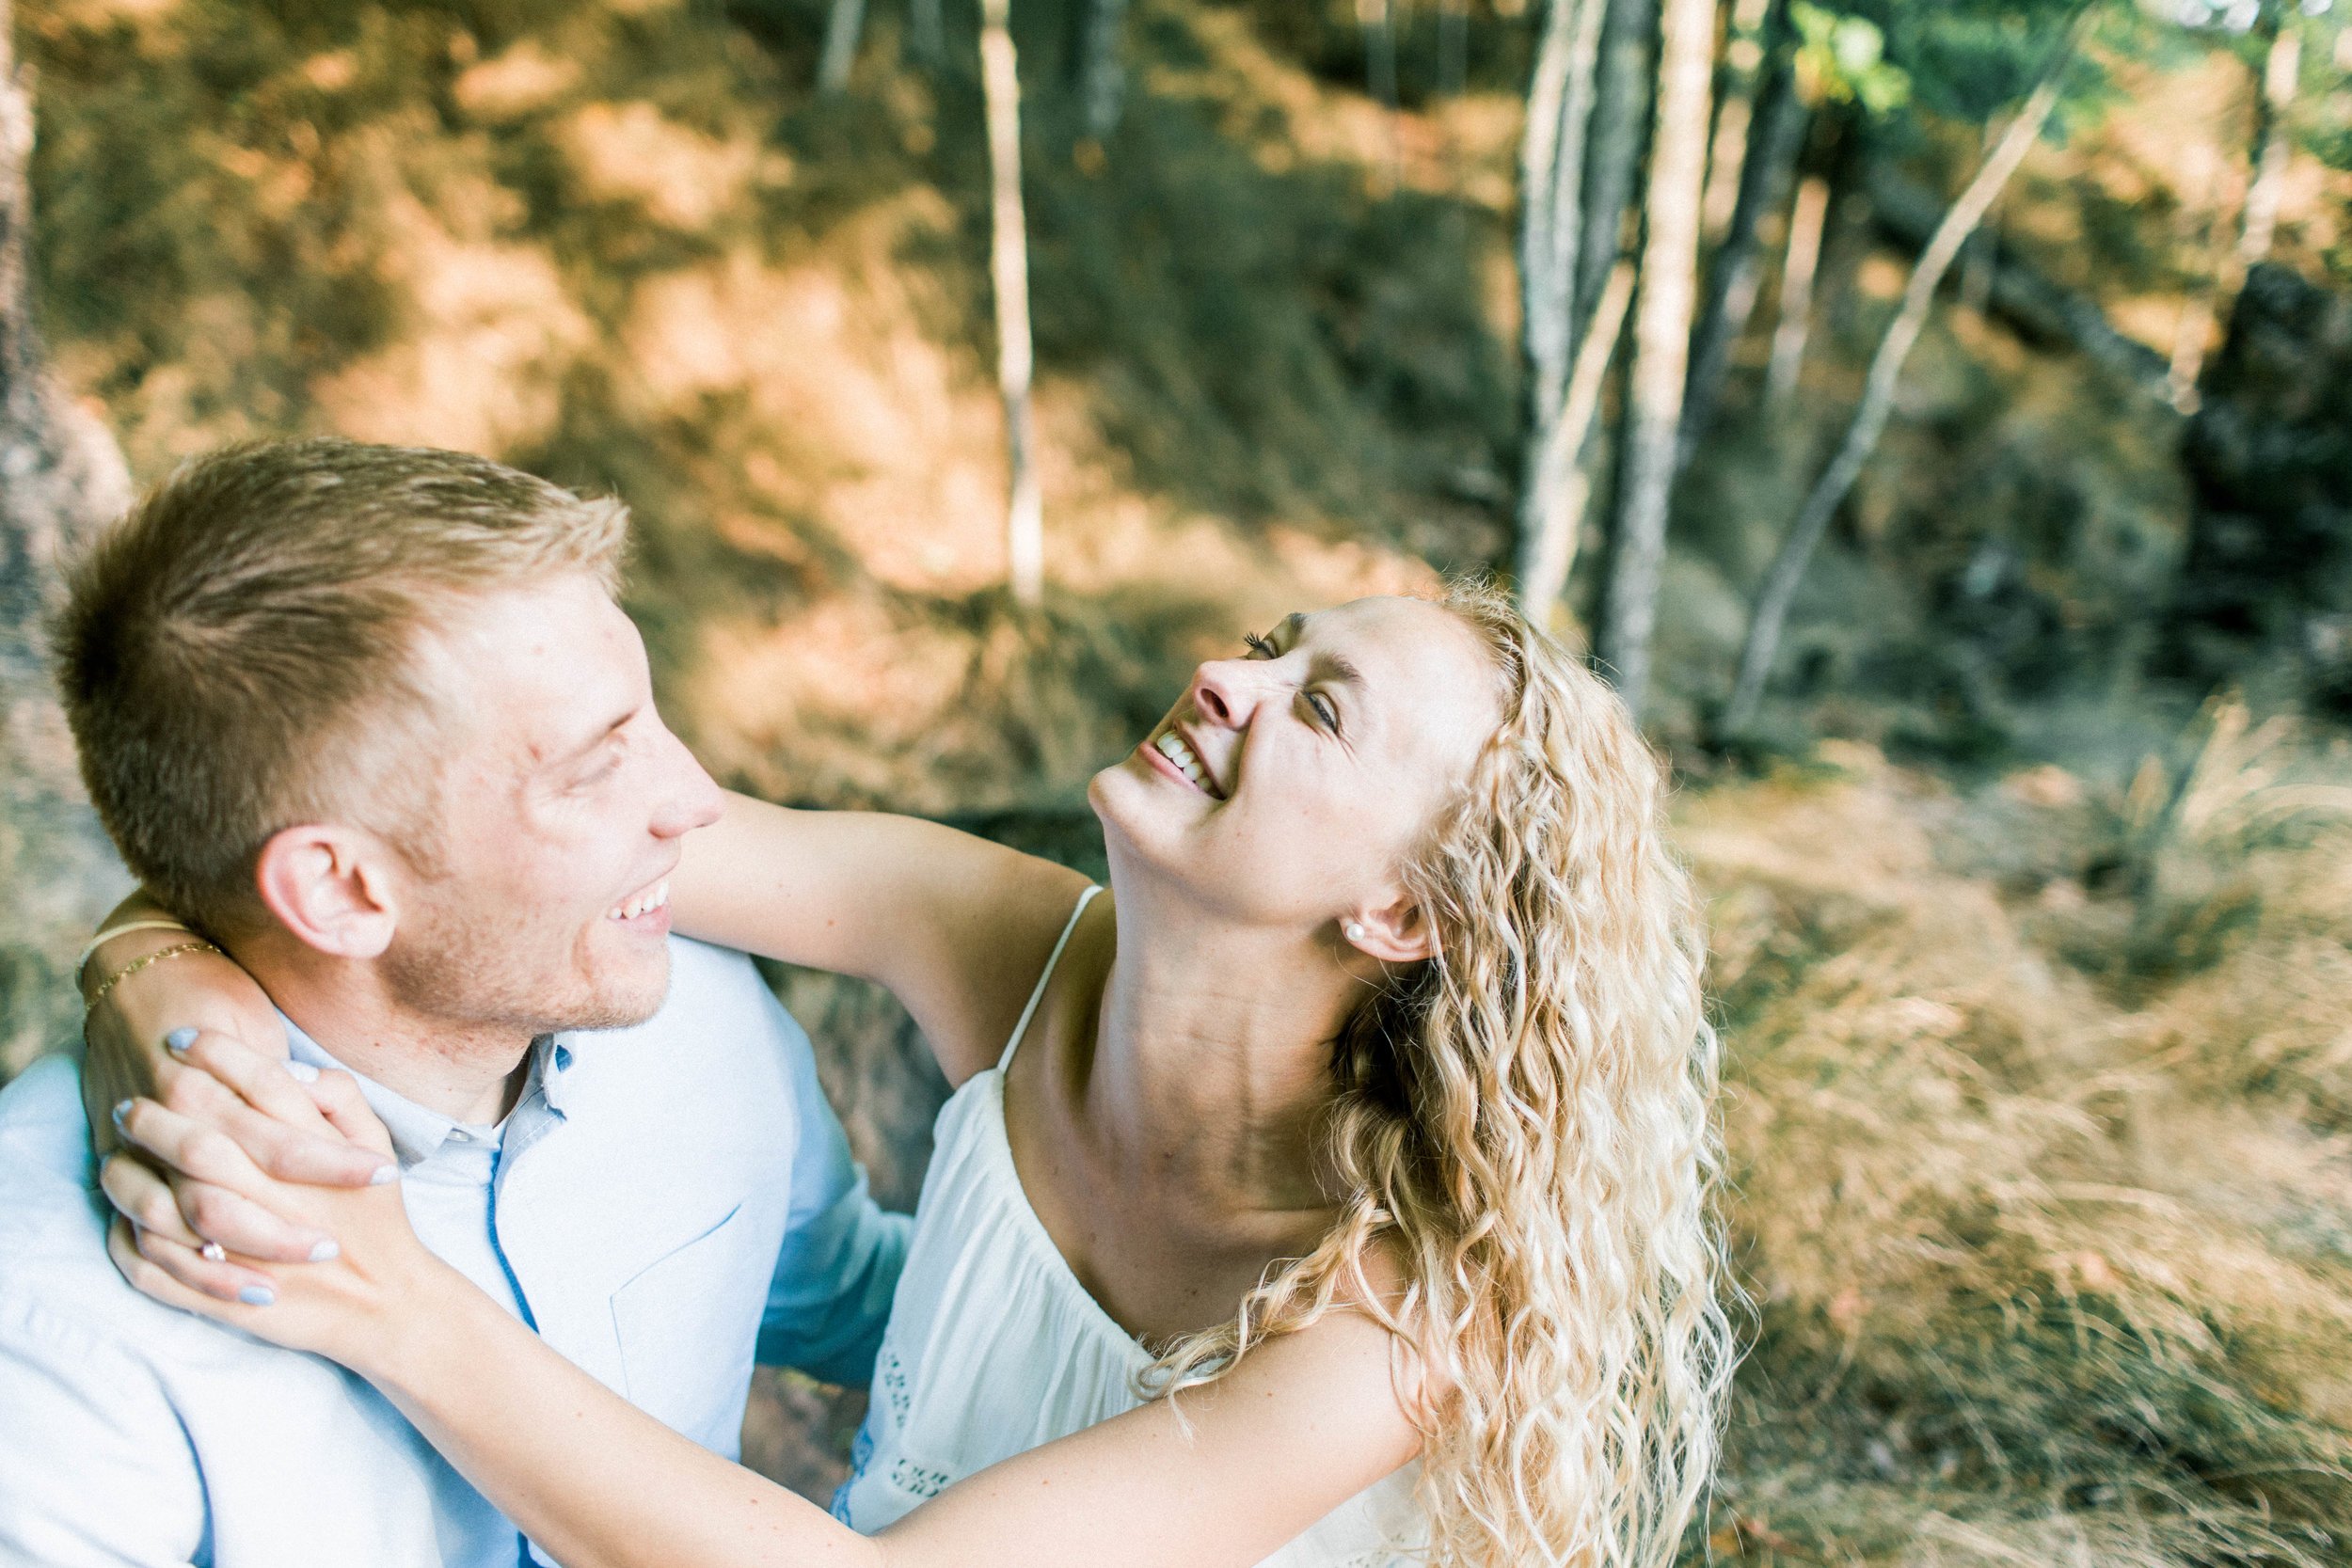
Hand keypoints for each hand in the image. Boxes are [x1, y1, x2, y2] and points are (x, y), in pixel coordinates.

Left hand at [104, 1035, 432, 1368]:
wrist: (386, 1304)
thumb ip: (341, 1098)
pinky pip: (158, 1264)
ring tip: (118, 1150)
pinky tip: (121, 1212)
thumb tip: (292, 1068)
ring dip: (134, 1172)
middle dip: (157, 1112)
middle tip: (129, 1098)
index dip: (216, 1053)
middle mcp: (280, 1197)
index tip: (182, 1037)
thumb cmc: (378, 1218)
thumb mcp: (376, 1145)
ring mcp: (249, 1249)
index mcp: (318, 1156)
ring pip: (168, 1202)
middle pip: (201, 1138)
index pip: (259, 1085)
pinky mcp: (225, 1296)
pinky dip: (129, 1237)